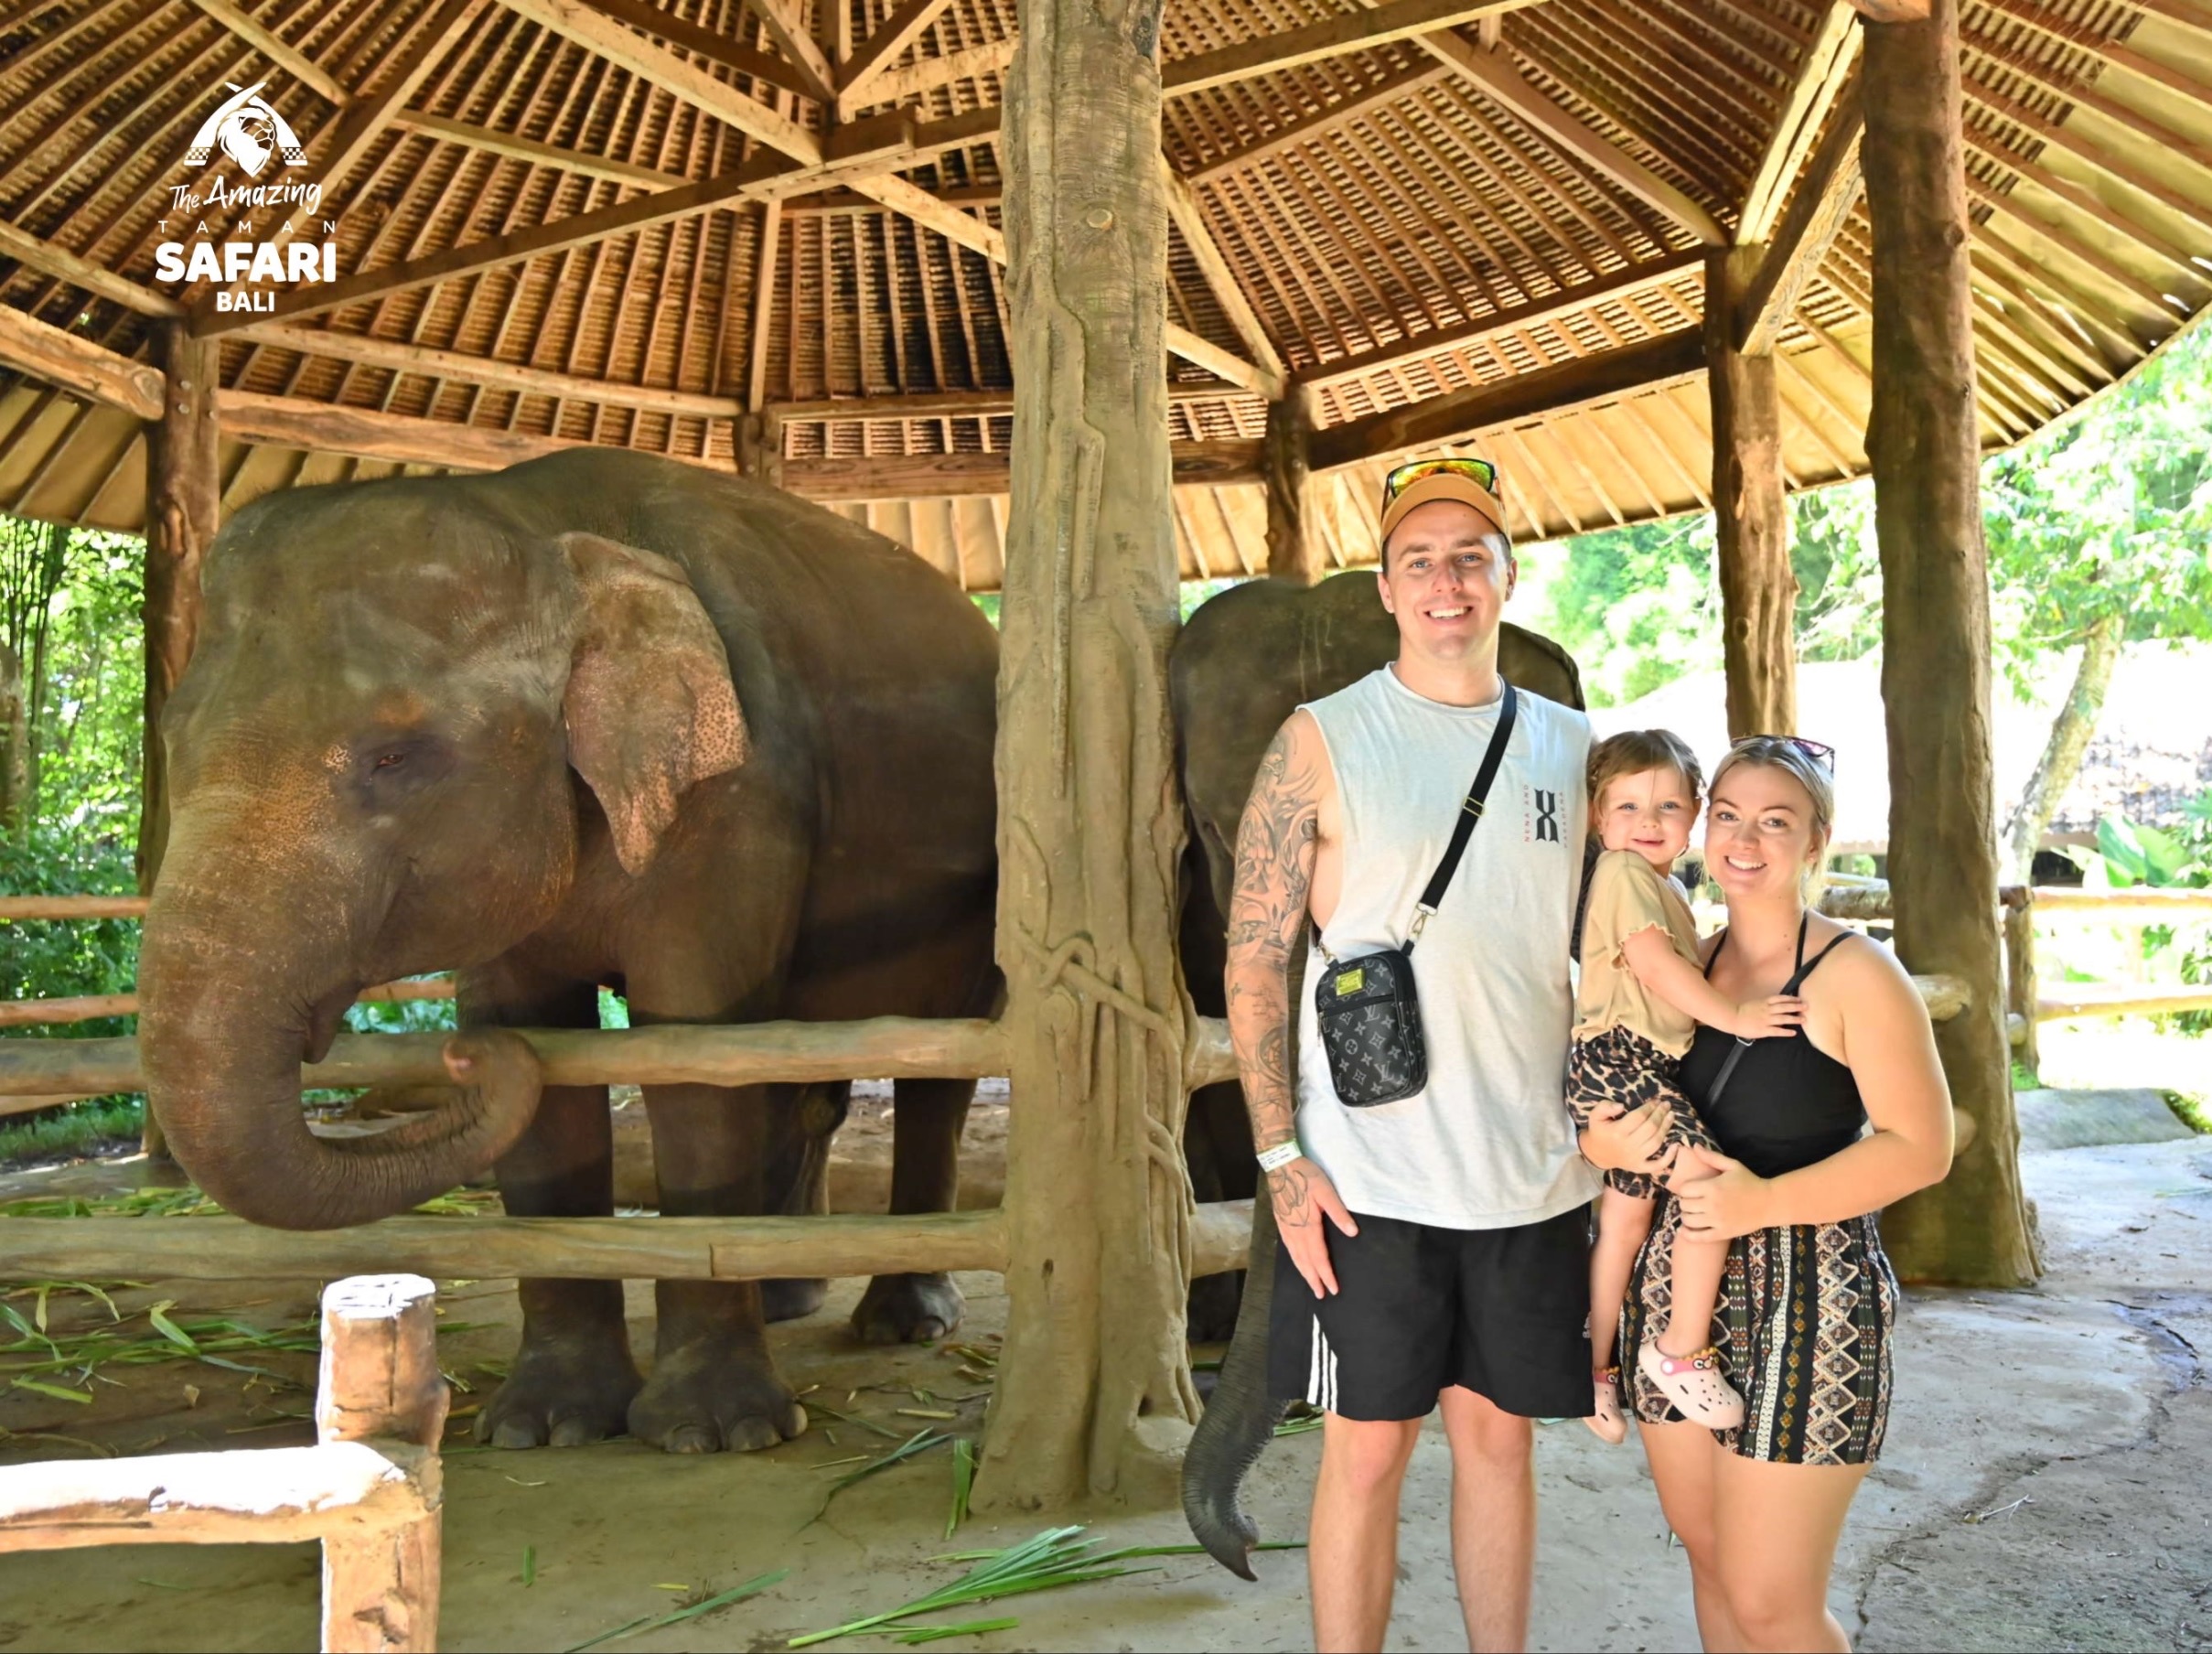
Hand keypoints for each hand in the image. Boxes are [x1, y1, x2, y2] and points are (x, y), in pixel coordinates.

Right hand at [1268, 1158, 1357, 1297]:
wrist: (1280, 1165)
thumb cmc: (1305, 1177)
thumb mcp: (1326, 1191)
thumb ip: (1339, 1213)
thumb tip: (1352, 1232)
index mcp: (1308, 1227)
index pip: (1319, 1257)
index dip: (1326, 1274)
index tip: (1333, 1289)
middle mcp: (1295, 1232)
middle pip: (1305, 1262)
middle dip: (1314, 1280)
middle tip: (1321, 1295)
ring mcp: (1286, 1228)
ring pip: (1295, 1257)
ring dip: (1304, 1272)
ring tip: (1311, 1284)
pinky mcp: (1281, 1223)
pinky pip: (1288, 1248)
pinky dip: (1294, 1260)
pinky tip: (1297, 1261)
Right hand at [1578, 1100, 1670, 1174]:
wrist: (1598, 1153)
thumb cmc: (1599, 1131)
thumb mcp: (1595, 1115)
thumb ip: (1605, 1107)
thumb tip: (1621, 1106)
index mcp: (1617, 1132)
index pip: (1638, 1117)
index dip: (1649, 1107)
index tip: (1656, 1100)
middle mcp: (1627, 1146)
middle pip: (1650, 1129)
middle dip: (1660, 1114)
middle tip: (1666, 1105)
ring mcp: (1635, 1158)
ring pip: (1656, 1143)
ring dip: (1666, 1128)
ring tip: (1671, 1116)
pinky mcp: (1639, 1167)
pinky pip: (1657, 1165)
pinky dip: (1669, 1158)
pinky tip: (1676, 1146)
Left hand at [1672, 1148, 1773, 1239]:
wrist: (1769, 1203)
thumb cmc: (1750, 1182)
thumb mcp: (1732, 1166)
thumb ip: (1712, 1157)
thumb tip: (1694, 1145)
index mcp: (1713, 1187)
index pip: (1684, 1190)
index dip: (1685, 1189)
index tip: (1691, 1189)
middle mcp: (1712, 1205)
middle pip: (1684, 1205)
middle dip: (1685, 1202)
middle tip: (1692, 1201)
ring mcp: (1717, 1221)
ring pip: (1688, 1220)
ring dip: (1686, 1216)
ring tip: (1692, 1212)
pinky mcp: (1723, 1233)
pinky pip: (1699, 1237)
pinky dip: (1688, 1234)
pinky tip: (1684, 1230)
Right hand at [1731, 995, 1804, 1039]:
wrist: (1732, 1018)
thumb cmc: (1741, 1011)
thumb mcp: (1754, 1003)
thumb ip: (1764, 1004)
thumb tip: (1775, 1005)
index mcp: (1764, 1002)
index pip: (1780, 998)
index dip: (1790, 998)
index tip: (1798, 999)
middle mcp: (1767, 1010)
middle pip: (1784, 1007)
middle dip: (1796, 1006)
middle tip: (1806, 1006)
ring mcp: (1766, 1020)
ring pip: (1783, 1018)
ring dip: (1794, 1018)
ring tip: (1803, 1019)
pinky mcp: (1764, 1030)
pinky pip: (1777, 1031)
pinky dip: (1786, 1031)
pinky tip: (1793, 1032)